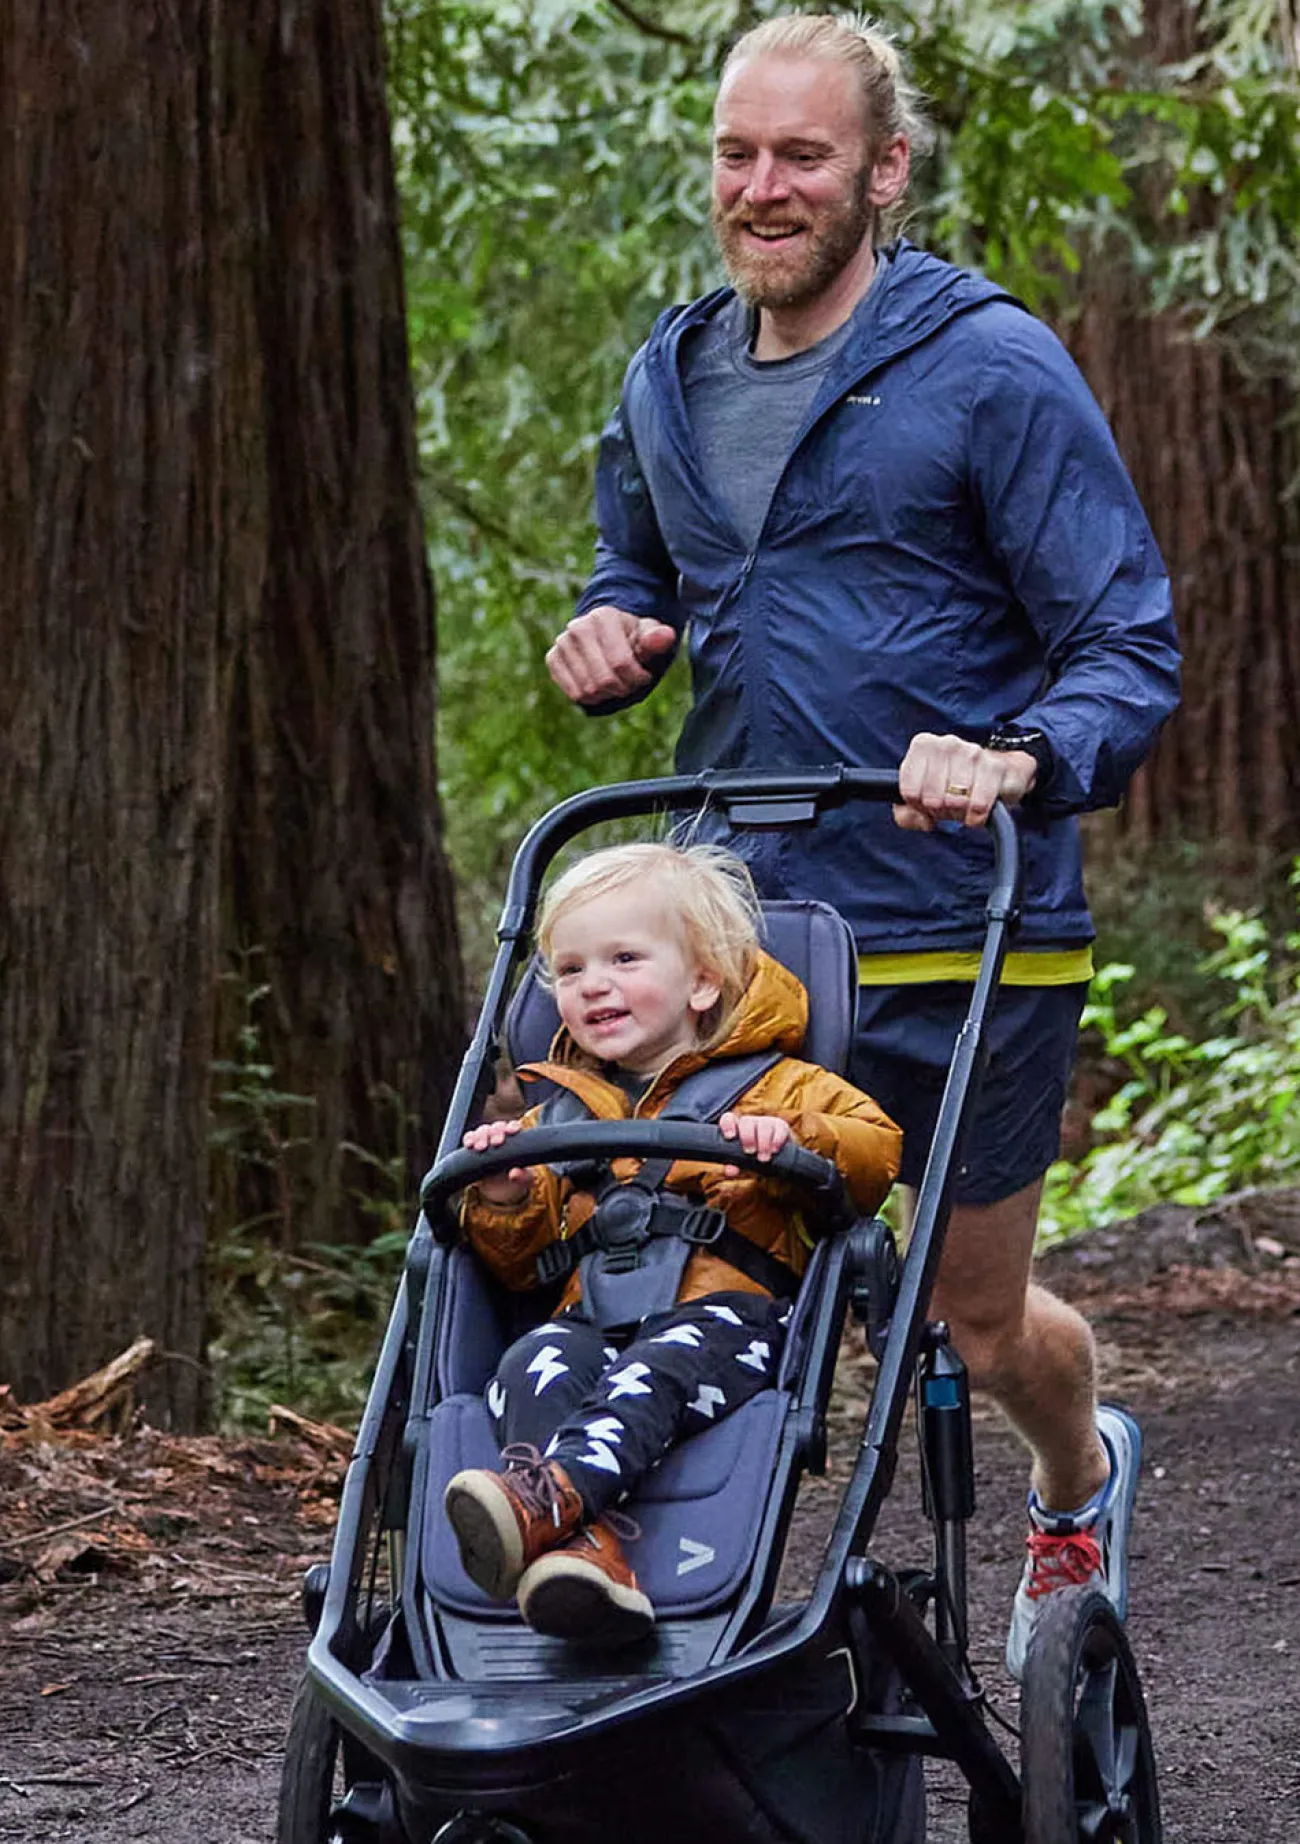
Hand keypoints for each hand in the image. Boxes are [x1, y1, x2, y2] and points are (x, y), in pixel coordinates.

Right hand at [462, 1117, 532, 1203]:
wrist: (500, 1193)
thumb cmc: (517, 1182)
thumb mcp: (524, 1181)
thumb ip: (523, 1177)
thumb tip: (514, 1173)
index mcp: (515, 1141)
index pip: (514, 1127)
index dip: (512, 1126)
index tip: (511, 1131)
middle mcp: (500, 1138)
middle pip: (497, 1127)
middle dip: (495, 1132)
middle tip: (496, 1143)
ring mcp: (486, 1142)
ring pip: (482, 1130)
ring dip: (481, 1136)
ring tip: (480, 1147)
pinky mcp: (473, 1150)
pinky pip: (469, 1138)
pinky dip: (469, 1138)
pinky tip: (469, 1144)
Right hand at [546, 605, 677, 705]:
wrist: (606, 635)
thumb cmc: (632, 638)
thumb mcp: (648, 636)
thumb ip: (656, 638)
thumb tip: (667, 636)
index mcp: (603, 617)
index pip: (621, 663)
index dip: (637, 678)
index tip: (644, 675)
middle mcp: (578, 627)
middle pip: (604, 680)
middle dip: (623, 688)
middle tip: (629, 683)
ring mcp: (562, 642)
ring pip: (589, 690)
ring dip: (607, 695)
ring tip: (615, 683)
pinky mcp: (552, 658)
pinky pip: (573, 693)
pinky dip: (590, 698)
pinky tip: (598, 686)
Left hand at [718, 1111, 792, 1174]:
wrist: (778, 1162)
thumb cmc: (755, 1160)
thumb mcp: (744, 1164)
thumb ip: (735, 1165)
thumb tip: (730, 1170)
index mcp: (738, 1129)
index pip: (729, 1119)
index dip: (727, 1124)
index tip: (730, 1136)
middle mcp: (751, 1123)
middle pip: (747, 1121)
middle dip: (747, 1137)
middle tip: (749, 1152)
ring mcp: (767, 1122)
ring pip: (764, 1125)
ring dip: (763, 1142)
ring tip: (763, 1158)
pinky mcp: (781, 1126)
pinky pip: (780, 1128)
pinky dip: (776, 1140)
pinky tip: (775, 1150)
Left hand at [894, 732, 1037, 831]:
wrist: (996, 775)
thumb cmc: (952, 785)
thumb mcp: (922, 798)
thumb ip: (906, 813)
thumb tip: (918, 821)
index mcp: (923, 745)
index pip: (910, 791)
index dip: (918, 806)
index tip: (926, 802)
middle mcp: (947, 743)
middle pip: (932, 798)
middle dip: (939, 810)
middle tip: (947, 805)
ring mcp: (972, 752)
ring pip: (954, 801)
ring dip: (958, 812)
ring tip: (962, 805)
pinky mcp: (995, 767)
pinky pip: (978, 805)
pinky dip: (975, 817)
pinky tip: (976, 812)